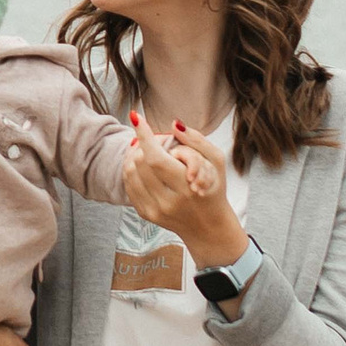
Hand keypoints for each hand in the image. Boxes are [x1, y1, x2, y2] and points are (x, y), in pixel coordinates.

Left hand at [119, 117, 245, 269]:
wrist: (208, 228)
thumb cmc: (214, 191)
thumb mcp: (216, 163)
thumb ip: (197, 140)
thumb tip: (174, 124)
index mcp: (187, 188)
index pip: (156, 159)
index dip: (144, 136)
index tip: (137, 118)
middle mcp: (167, 202)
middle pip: (140, 163)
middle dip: (143, 143)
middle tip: (153, 139)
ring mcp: (154, 210)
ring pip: (130, 172)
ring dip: (134, 155)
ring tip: (146, 149)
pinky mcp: (145, 214)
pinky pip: (129, 185)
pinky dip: (132, 169)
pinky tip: (142, 164)